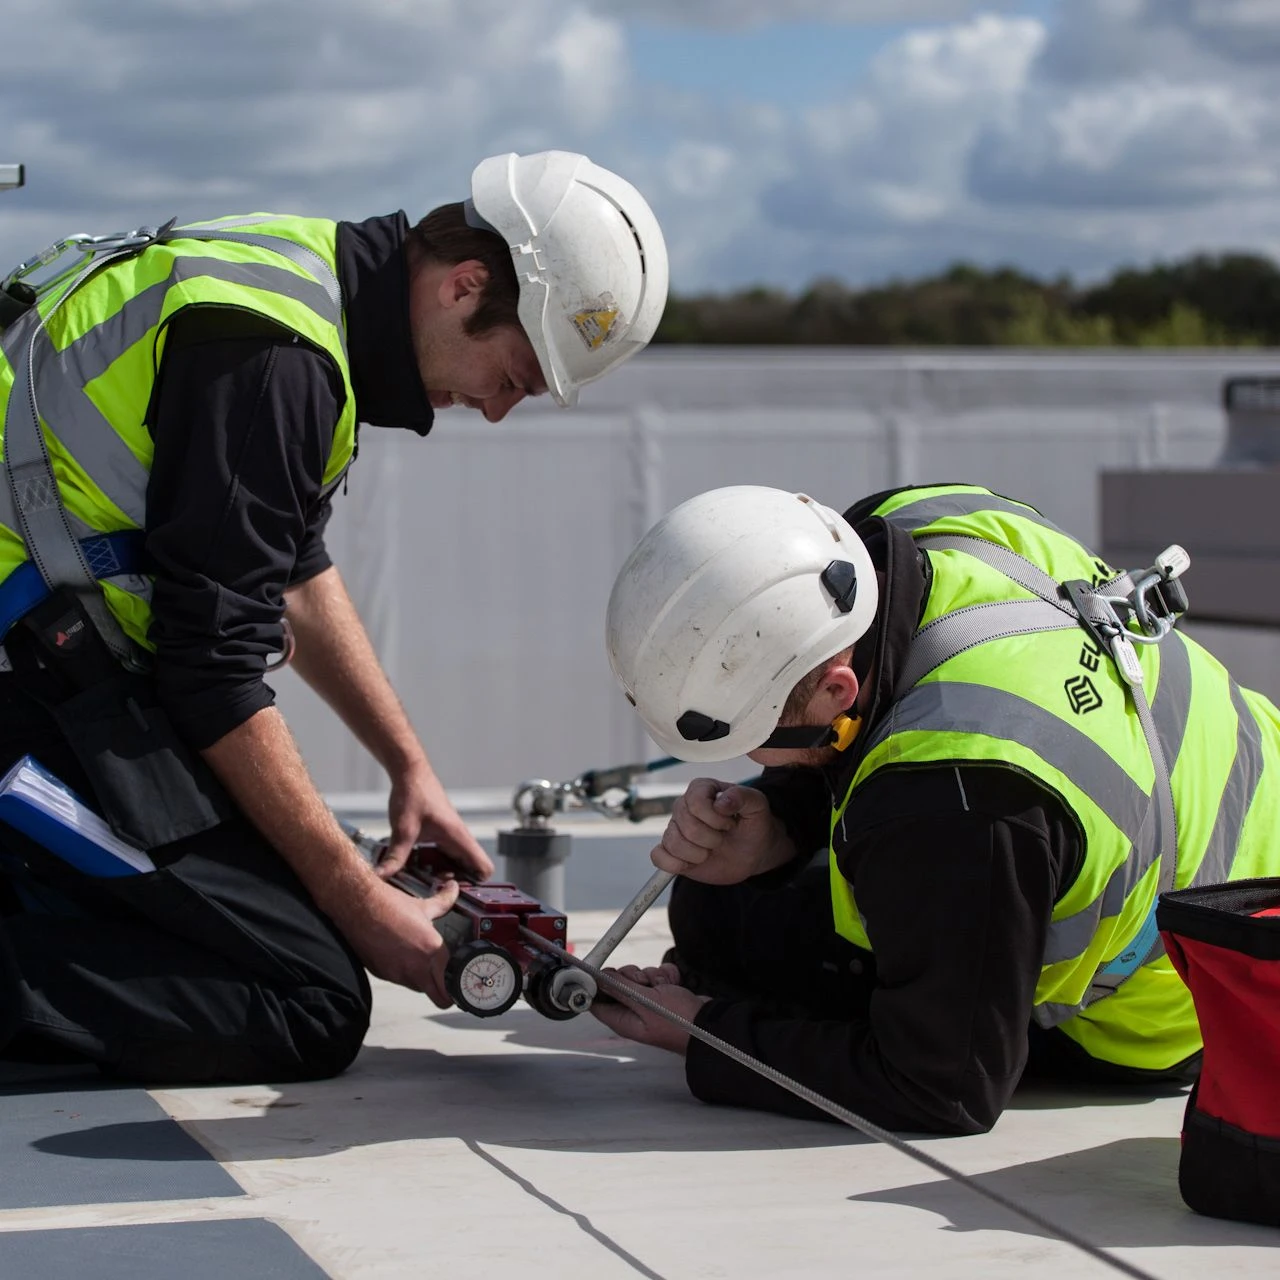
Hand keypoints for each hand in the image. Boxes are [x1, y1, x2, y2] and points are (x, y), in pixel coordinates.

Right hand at [336, 875, 461, 1006]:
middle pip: (438, 997)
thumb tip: (454, 889)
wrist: (356, 906)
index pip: (452, 985)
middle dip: (445, 993)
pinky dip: (404, 973)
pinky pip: (399, 980)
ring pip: (418, 988)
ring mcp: (397, 974)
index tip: (461, 981)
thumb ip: (443, 901)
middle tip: (448, 981)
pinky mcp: (382, 974)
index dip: (459, 986)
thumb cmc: (388, 905)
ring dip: (424, 980)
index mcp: (431, 951)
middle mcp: (416, 968)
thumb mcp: (422, 905)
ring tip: (423, 962)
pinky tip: (401, 956)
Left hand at [381, 762, 494, 881]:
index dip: (476, 885)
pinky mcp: (440, 833)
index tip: (457, 893)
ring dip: (441, 873)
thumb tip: (383, 876)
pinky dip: (432, 863)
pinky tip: (414, 864)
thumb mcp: (403, 829)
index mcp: (458, 837)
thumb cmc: (413, 793)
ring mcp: (450, 836)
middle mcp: (458, 838)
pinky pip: (442, 854)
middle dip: (454, 883)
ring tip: (422, 879)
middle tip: (434, 889)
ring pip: (454, 863)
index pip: (483, 867)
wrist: (410, 772)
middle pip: (469, 870)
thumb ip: (396, 856)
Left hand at [590, 963, 710, 1053]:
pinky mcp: (661, 994)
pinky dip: (665, 976)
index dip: (597, 984)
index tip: (605, 971)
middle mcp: (632, 1011)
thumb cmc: (678, 1021)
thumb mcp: (645, 1002)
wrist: (709, 1022)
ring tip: (664, 987)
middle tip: (643, 982)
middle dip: (631, 975)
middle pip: (617, 983)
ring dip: (652, 975)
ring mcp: (647, 1002)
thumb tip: (597, 979)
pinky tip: (673, 984)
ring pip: (639, 976)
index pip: (597, 1001)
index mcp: (622, 1019)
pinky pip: (656, 975)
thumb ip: (619, 988)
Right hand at [652, 779, 793, 885]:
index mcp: (701, 789)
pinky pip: (658, 857)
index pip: (695, 802)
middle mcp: (683, 806)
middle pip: (685, 825)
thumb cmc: (754, 825)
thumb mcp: (758, 806)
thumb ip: (743, 797)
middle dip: (711, 839)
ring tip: (711, 851)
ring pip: (672, 842)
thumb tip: (721, 803)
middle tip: (723, 838)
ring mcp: (675, 828)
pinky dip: (675, 864)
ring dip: (698, 854)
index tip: (730, 823)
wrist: (753, 852)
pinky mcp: (670, 851)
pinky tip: (693, 863)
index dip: (714, 818)